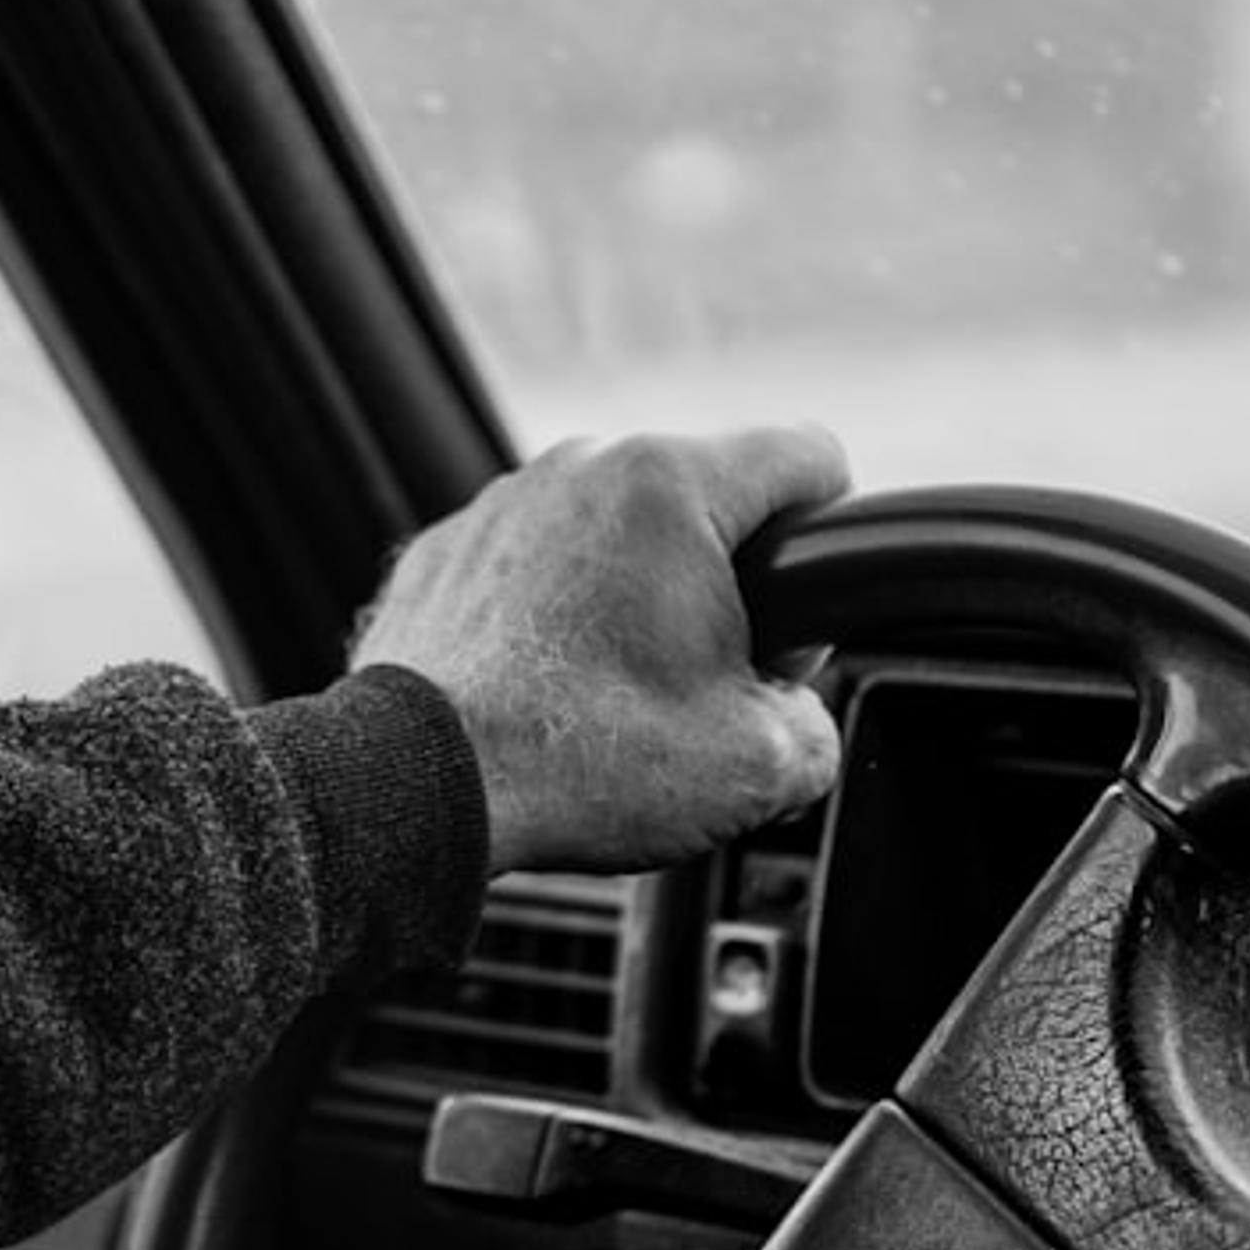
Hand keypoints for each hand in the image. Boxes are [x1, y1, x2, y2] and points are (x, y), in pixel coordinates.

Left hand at [351, 426, 850, 874]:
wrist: (420, 791)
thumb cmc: (583, 765)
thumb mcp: (759, 765)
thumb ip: (815, 720)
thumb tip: (792, 712)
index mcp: (670, 484)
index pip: (809, 458)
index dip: (829, 546)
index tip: (797, 621)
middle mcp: (580, 466)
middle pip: (705, 500)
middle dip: (723, 585)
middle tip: (705, 683)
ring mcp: (501, 503)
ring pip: (612, 532)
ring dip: (633, 598)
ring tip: (615, 697)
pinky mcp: (443, 552)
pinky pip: (533, 566)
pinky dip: (552, 617)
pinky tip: (545, 693)